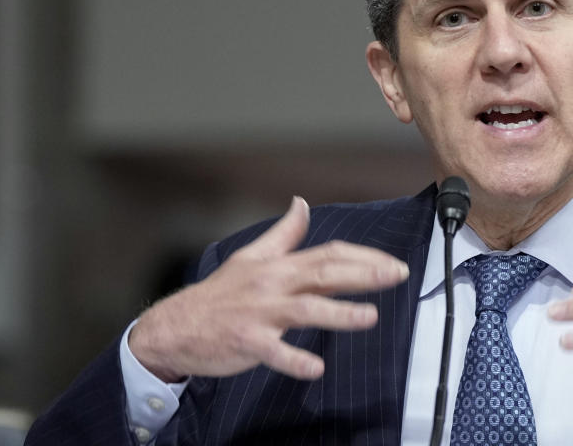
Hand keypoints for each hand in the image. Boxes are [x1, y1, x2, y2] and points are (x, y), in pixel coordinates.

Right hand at [129, 197, 409, 382]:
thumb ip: (283, 234)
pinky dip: (294, 360)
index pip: (329, 254)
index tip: (392, 263)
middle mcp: (273, 286)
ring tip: (370, 317)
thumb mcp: (251, 256)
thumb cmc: (218, 295)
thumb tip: (302, 204)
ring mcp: (260, 314)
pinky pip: (273, 352)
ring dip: (338, 314)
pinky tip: (316, 368)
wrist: (174, 326)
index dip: (363, 257)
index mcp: (279, 266)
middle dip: (364, 275)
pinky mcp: (246, 342)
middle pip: (324, 275)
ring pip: (305, 311)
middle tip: (398, 275)